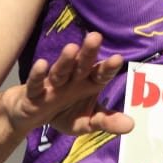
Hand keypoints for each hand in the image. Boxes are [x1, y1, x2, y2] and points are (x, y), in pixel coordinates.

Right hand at [5, 32, 133, 136]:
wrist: (31, 117)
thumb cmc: (64, 112)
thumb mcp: (87, 121)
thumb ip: (106, 121)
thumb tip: (131, 125)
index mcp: (88, 83)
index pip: (100, 74)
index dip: (108, 67)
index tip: (118, 59)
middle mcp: (71, 80)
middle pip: (81, 65)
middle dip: (88, 53)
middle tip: (96, 36)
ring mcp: (52, 85)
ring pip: (60, 71)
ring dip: (65, 61)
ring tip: (72, 48)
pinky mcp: (33, 93)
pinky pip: (35, 83)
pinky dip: (37, 75)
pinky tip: (41, 64)